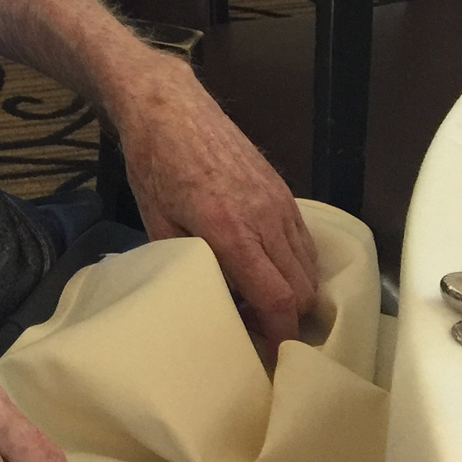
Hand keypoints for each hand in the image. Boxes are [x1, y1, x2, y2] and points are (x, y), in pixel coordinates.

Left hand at [112, 52, 319, 344]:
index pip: (276, 298)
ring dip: (296, 292)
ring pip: (310, 266)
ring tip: (264, 302)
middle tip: (260, 331)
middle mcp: (264, 218)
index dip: (280, 334)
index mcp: (229, 230)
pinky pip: (305, 240)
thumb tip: (204, 301)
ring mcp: (278, 201)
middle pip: (302, 289)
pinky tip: (270, 266)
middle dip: (289, 320)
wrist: (167, 105)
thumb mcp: (155, 219)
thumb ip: (183, 262)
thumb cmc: (152, 163)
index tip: (271, 356)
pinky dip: (297, 263)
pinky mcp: (283, 189)